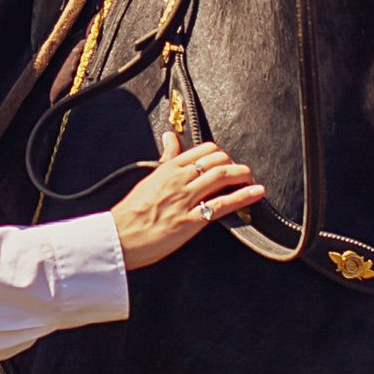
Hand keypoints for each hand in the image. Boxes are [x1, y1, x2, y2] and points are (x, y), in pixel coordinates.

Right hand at [109, 132, 266, 271]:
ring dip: (243, 174)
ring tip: (251, 178)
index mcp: (168, 169)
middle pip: (217, 160)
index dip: (220, 154)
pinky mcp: (190, 221)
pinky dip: (243, 197)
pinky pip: (222, 205)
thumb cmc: (130, 212)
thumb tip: (170, 136)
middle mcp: (179, 180)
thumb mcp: (148, 178)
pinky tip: (256, 193)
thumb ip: (165, 158)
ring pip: (222, 176)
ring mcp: (185, 199)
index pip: (203, 150)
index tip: (225, 162)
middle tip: (241, 172)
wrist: (118, 238)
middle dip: (234, 163)